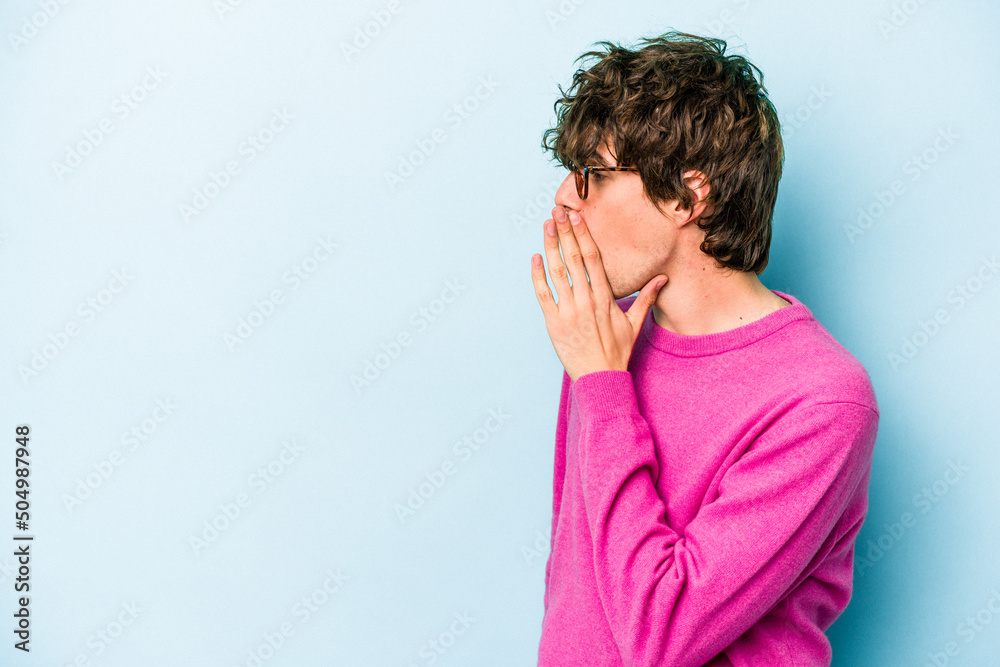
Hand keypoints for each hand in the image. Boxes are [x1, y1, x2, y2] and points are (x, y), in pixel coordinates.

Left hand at [531, 206, 666, 381]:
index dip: (584, 235)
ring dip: (551, 246)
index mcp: (605, 297)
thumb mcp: (634, 324)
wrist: (601, 377)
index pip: (593, 258)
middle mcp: (587, 300)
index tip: (577, 216)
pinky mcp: (554, 323)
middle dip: (565, 232)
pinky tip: (535, 258)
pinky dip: (538, 276)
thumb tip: (662, 279)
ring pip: (557, 272)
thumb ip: (647, 298)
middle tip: (557, 211)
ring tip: (547, 226)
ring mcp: (569, 311)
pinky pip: (543, 295)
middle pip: (574, 258)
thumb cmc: (617, 351)